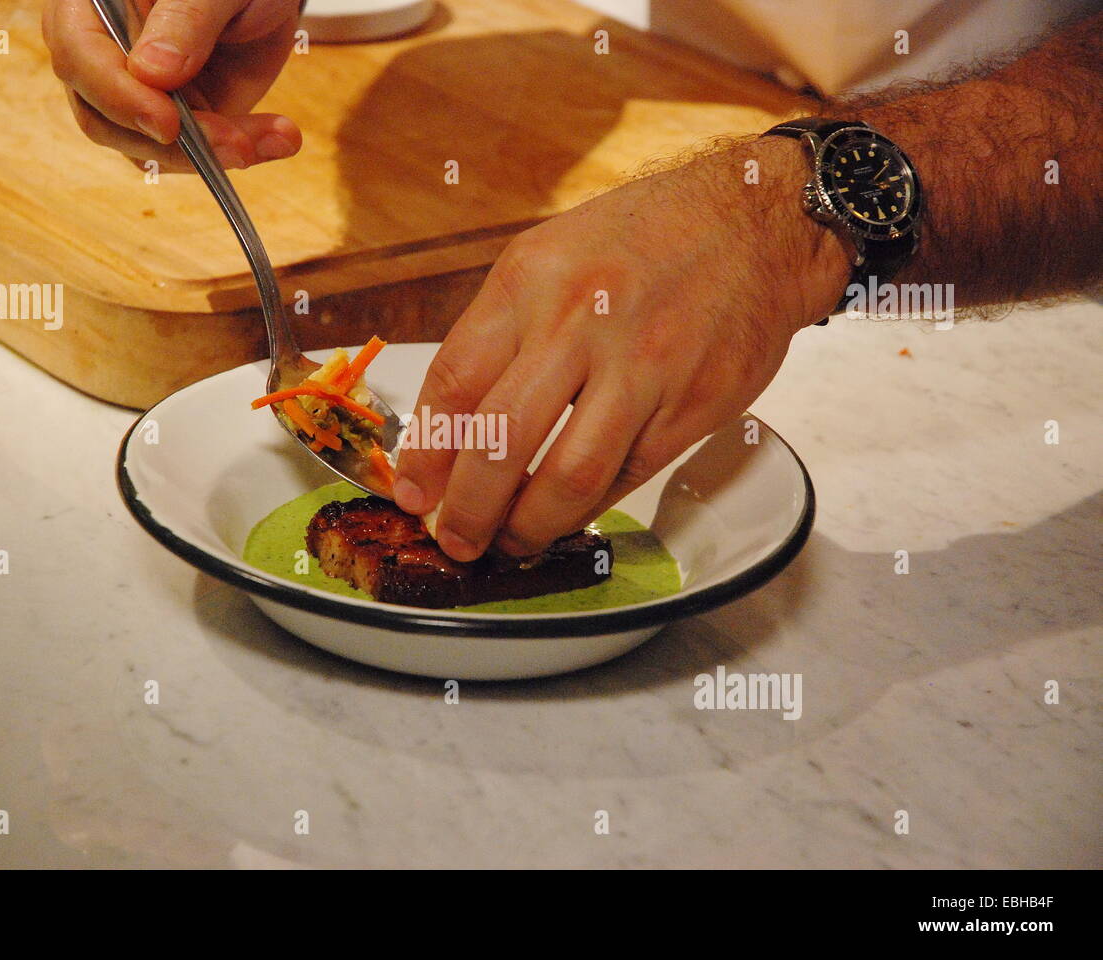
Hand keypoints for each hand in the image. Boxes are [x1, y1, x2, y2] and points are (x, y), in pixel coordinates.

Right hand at [42, 0, 302, 170]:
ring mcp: (133, 91)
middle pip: (101, 116)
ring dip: (212, 154)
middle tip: (238, 145)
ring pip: (145, 147)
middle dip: (172, 143)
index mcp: (90, 3)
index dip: (118, 95)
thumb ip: (184, 19)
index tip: (169, 122)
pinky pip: (187, 155)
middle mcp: (101, 51)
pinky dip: (234, 153)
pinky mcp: (171, 119)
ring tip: (277, 138)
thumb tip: (149, 73)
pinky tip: (278, 140)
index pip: (77, 53)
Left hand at [392, 138, 848, 560]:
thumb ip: (500, 333)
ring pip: (567, 476)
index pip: (456, 381)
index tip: (413, 491)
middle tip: (456, 538)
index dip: (426, 453)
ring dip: (528, 526)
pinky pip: (626, 476)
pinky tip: (565, 515)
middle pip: (501, 439)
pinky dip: (588, 508)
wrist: (755, 223)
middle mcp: (582, 321)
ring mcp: (642, 367)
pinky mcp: (690, 405)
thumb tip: (451, 426)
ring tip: (509, 542)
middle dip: (467, 508)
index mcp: (532, 280)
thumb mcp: (550, 256)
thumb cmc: (642, 240)